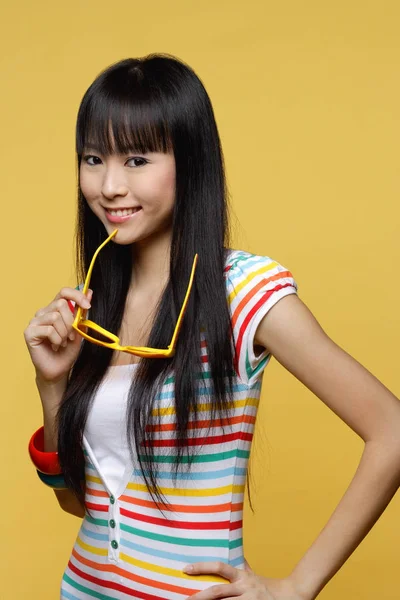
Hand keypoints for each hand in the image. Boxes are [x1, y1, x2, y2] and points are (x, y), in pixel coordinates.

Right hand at [24, 286, 92, 384]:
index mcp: (55, 309)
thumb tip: (90, 292)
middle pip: (61, 304)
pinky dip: (57, 339)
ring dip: (64, 333)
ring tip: (63, 342)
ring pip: (55, 317)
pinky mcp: (29, 332)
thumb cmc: (68, 350)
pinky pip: (48, 329)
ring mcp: (35, 321)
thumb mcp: (79, 329)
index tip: (88, 306)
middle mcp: (44, 312)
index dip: (77, 296)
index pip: (64, 292)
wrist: (59, 369)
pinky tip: (56, 345)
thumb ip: (82, 312)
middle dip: (71, 322)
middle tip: (71, 336)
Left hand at [182, 560, 307, 599]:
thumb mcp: (252, 574)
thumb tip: (229, 551)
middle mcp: (244, 588)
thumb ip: (240, 566)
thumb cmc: (268, 586)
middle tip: (185, 599)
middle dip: (200, 597)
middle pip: (218, 592)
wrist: (292, 595)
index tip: (186, 569)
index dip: (202, 567)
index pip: (219, 567)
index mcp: (241, 576)